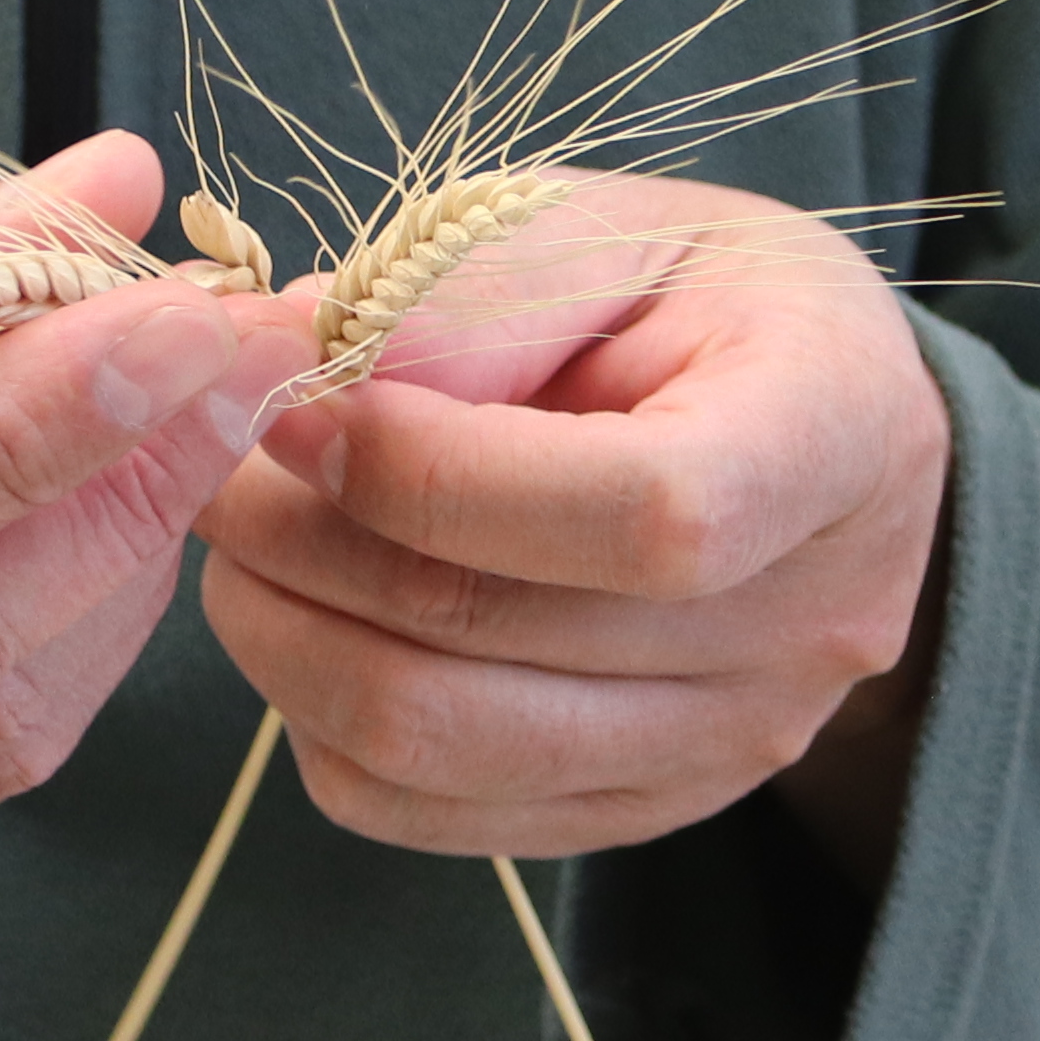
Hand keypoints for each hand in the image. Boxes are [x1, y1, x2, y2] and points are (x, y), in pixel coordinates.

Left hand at [192, 177, 950, 871]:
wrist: (818, 428)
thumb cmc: (705, 297)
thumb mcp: (616, 228)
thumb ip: (476, 291)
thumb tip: (308, 367)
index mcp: (833, 437)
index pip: (648, 516)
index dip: (439, 476)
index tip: (300, 405)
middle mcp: (806, 625)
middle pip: (505, 639)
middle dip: (305, 541)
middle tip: (206, 454)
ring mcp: (730, 745)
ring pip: (441, 747)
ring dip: (285, 636)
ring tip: (236, 531)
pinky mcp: (642, 810)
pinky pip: (428, 812)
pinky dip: (320, 722)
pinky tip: (303, 614)